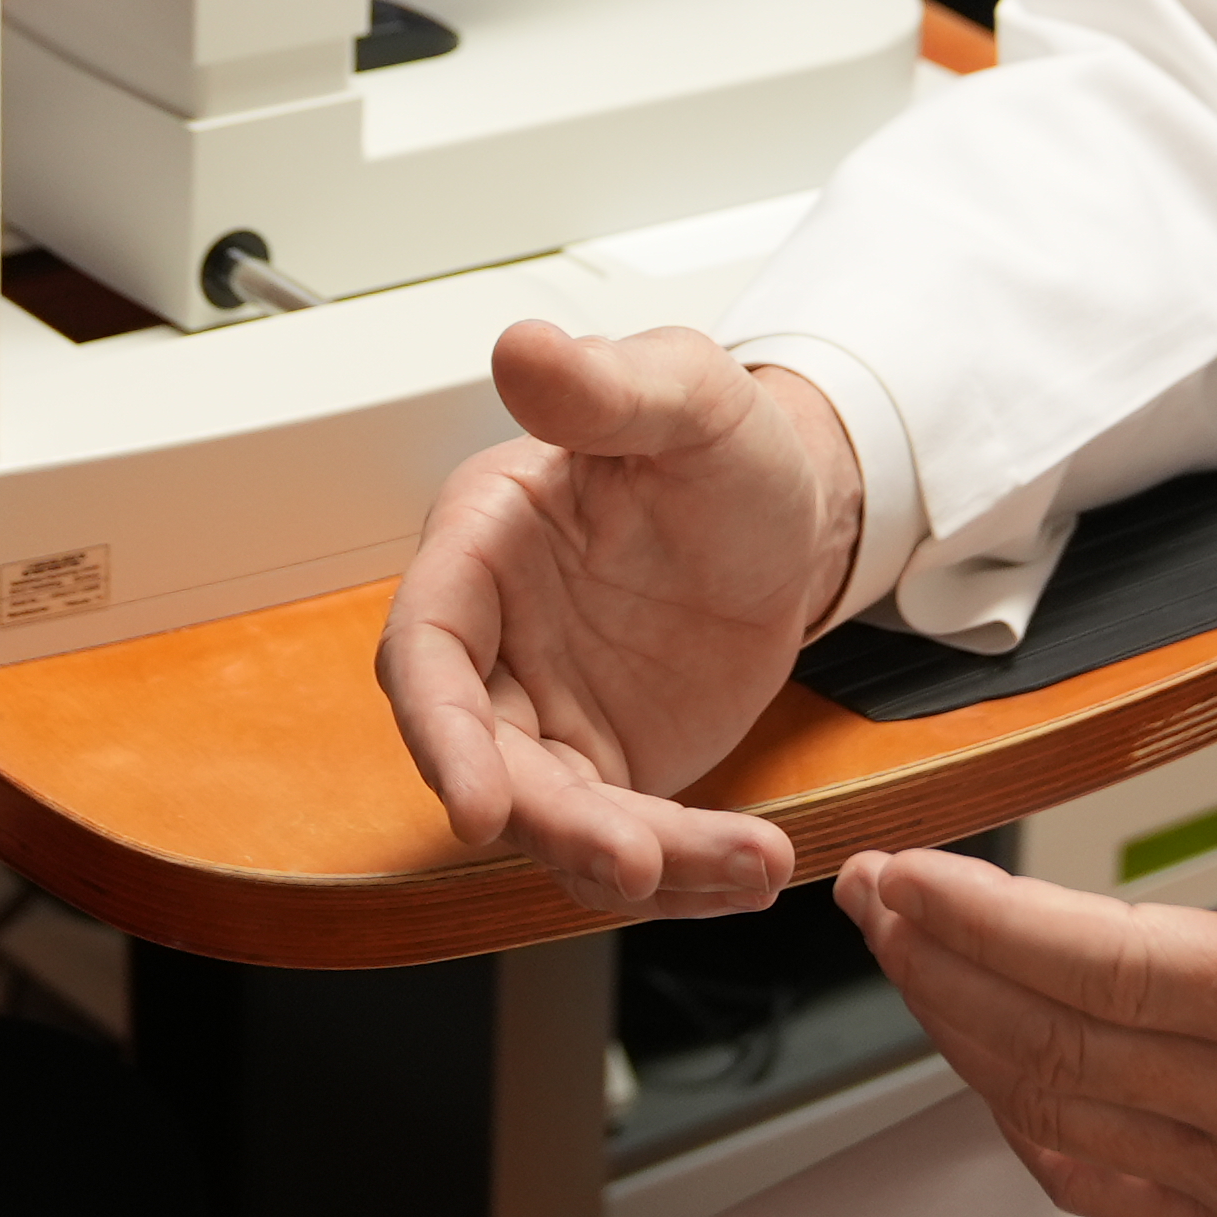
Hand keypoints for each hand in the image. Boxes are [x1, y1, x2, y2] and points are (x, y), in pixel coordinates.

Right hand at [380, 321, 868, 914]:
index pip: (425, 650)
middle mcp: (498, 640)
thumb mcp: (687, 396)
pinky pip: (628, 836)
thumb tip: (523, 348)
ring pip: (557, 817)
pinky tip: (754, 867)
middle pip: (486, 758)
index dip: (440, 734)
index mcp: (484, 543)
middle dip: (552, 824)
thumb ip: (607, 387)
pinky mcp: (609, 766)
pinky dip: (687, 866)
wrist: (792, 514)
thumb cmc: (722, 443)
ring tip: (739, 867)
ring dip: (632, 860)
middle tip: (637, 861)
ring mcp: (548, 713)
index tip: (475, 807)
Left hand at [841, 609, 1216, 1216]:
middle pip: (1066, 1049)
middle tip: (867, 893)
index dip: (991, 925)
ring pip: (1064, 1123)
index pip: (1124, 970)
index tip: (903, 872)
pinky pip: (1103, 1183)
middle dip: (941, 968)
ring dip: (965, 1039)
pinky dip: (1026, 1114)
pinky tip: (990, 1045)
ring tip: (909, 953)